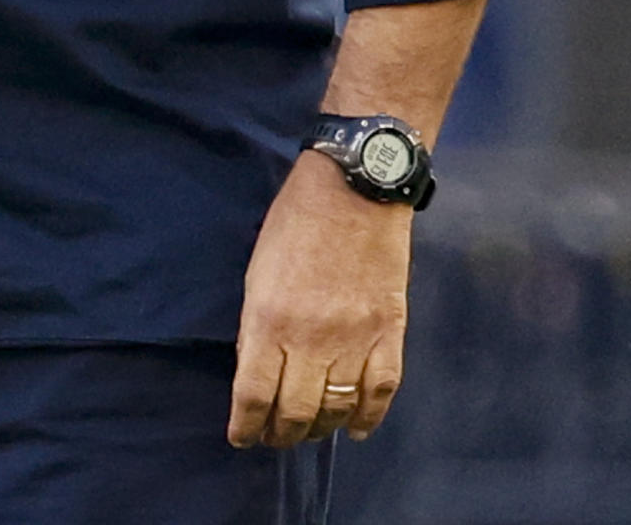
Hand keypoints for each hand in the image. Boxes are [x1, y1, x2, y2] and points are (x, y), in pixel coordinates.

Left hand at [228, 152, 410, 448]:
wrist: (355, 192)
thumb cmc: (295, 223)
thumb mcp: (257, 272)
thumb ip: (256, 325)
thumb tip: (255, 368)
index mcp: (268, 319)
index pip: (253, 393)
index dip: (245, 425)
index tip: (241, 438)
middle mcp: (309, 338)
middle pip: (294, 410)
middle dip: (281, 434)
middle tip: (275, 439)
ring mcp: (354, 338)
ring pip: (336, 408)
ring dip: (319, 429)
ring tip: (309, 433)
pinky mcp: (389, 333)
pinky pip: (380, 392)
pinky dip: (368, 418)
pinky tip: (355, 430)